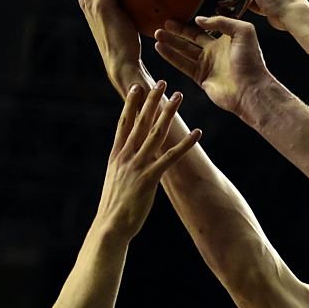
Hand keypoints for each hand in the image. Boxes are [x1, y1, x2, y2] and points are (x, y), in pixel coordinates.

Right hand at [95, 82, 200, 238]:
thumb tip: (128, 155)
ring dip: (168, 113)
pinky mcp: (150, 178)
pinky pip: (171, 157)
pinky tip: (198, 132)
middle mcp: (125, 156)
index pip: (124, 123)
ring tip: (179, 96)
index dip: (131, 104)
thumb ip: (122, 164)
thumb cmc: (114, 206)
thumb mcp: (115, 179)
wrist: (110, 226)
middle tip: (161, 81)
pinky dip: (185, 143)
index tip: (137, 86)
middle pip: (140, 122)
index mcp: (116, 155)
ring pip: (156, 133)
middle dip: (151, 100)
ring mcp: (137, 166)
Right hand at [154, 16, 272, 115]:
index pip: (205, 29)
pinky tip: (159, 47)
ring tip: (156, 33)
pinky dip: (170, 56)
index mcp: (226, 40)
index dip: (191, 22)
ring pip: (184, 51)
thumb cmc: (251, 61)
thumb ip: (222, 21)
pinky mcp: (201, 78)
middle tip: (162, 24)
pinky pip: (182, 65)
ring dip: (170, 42)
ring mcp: (208, 66)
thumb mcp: (243, 32)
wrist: (250, 89)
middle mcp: (215, 52)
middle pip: (191, 39)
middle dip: (176, 31)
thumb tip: (199, 20)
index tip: (178, 15)